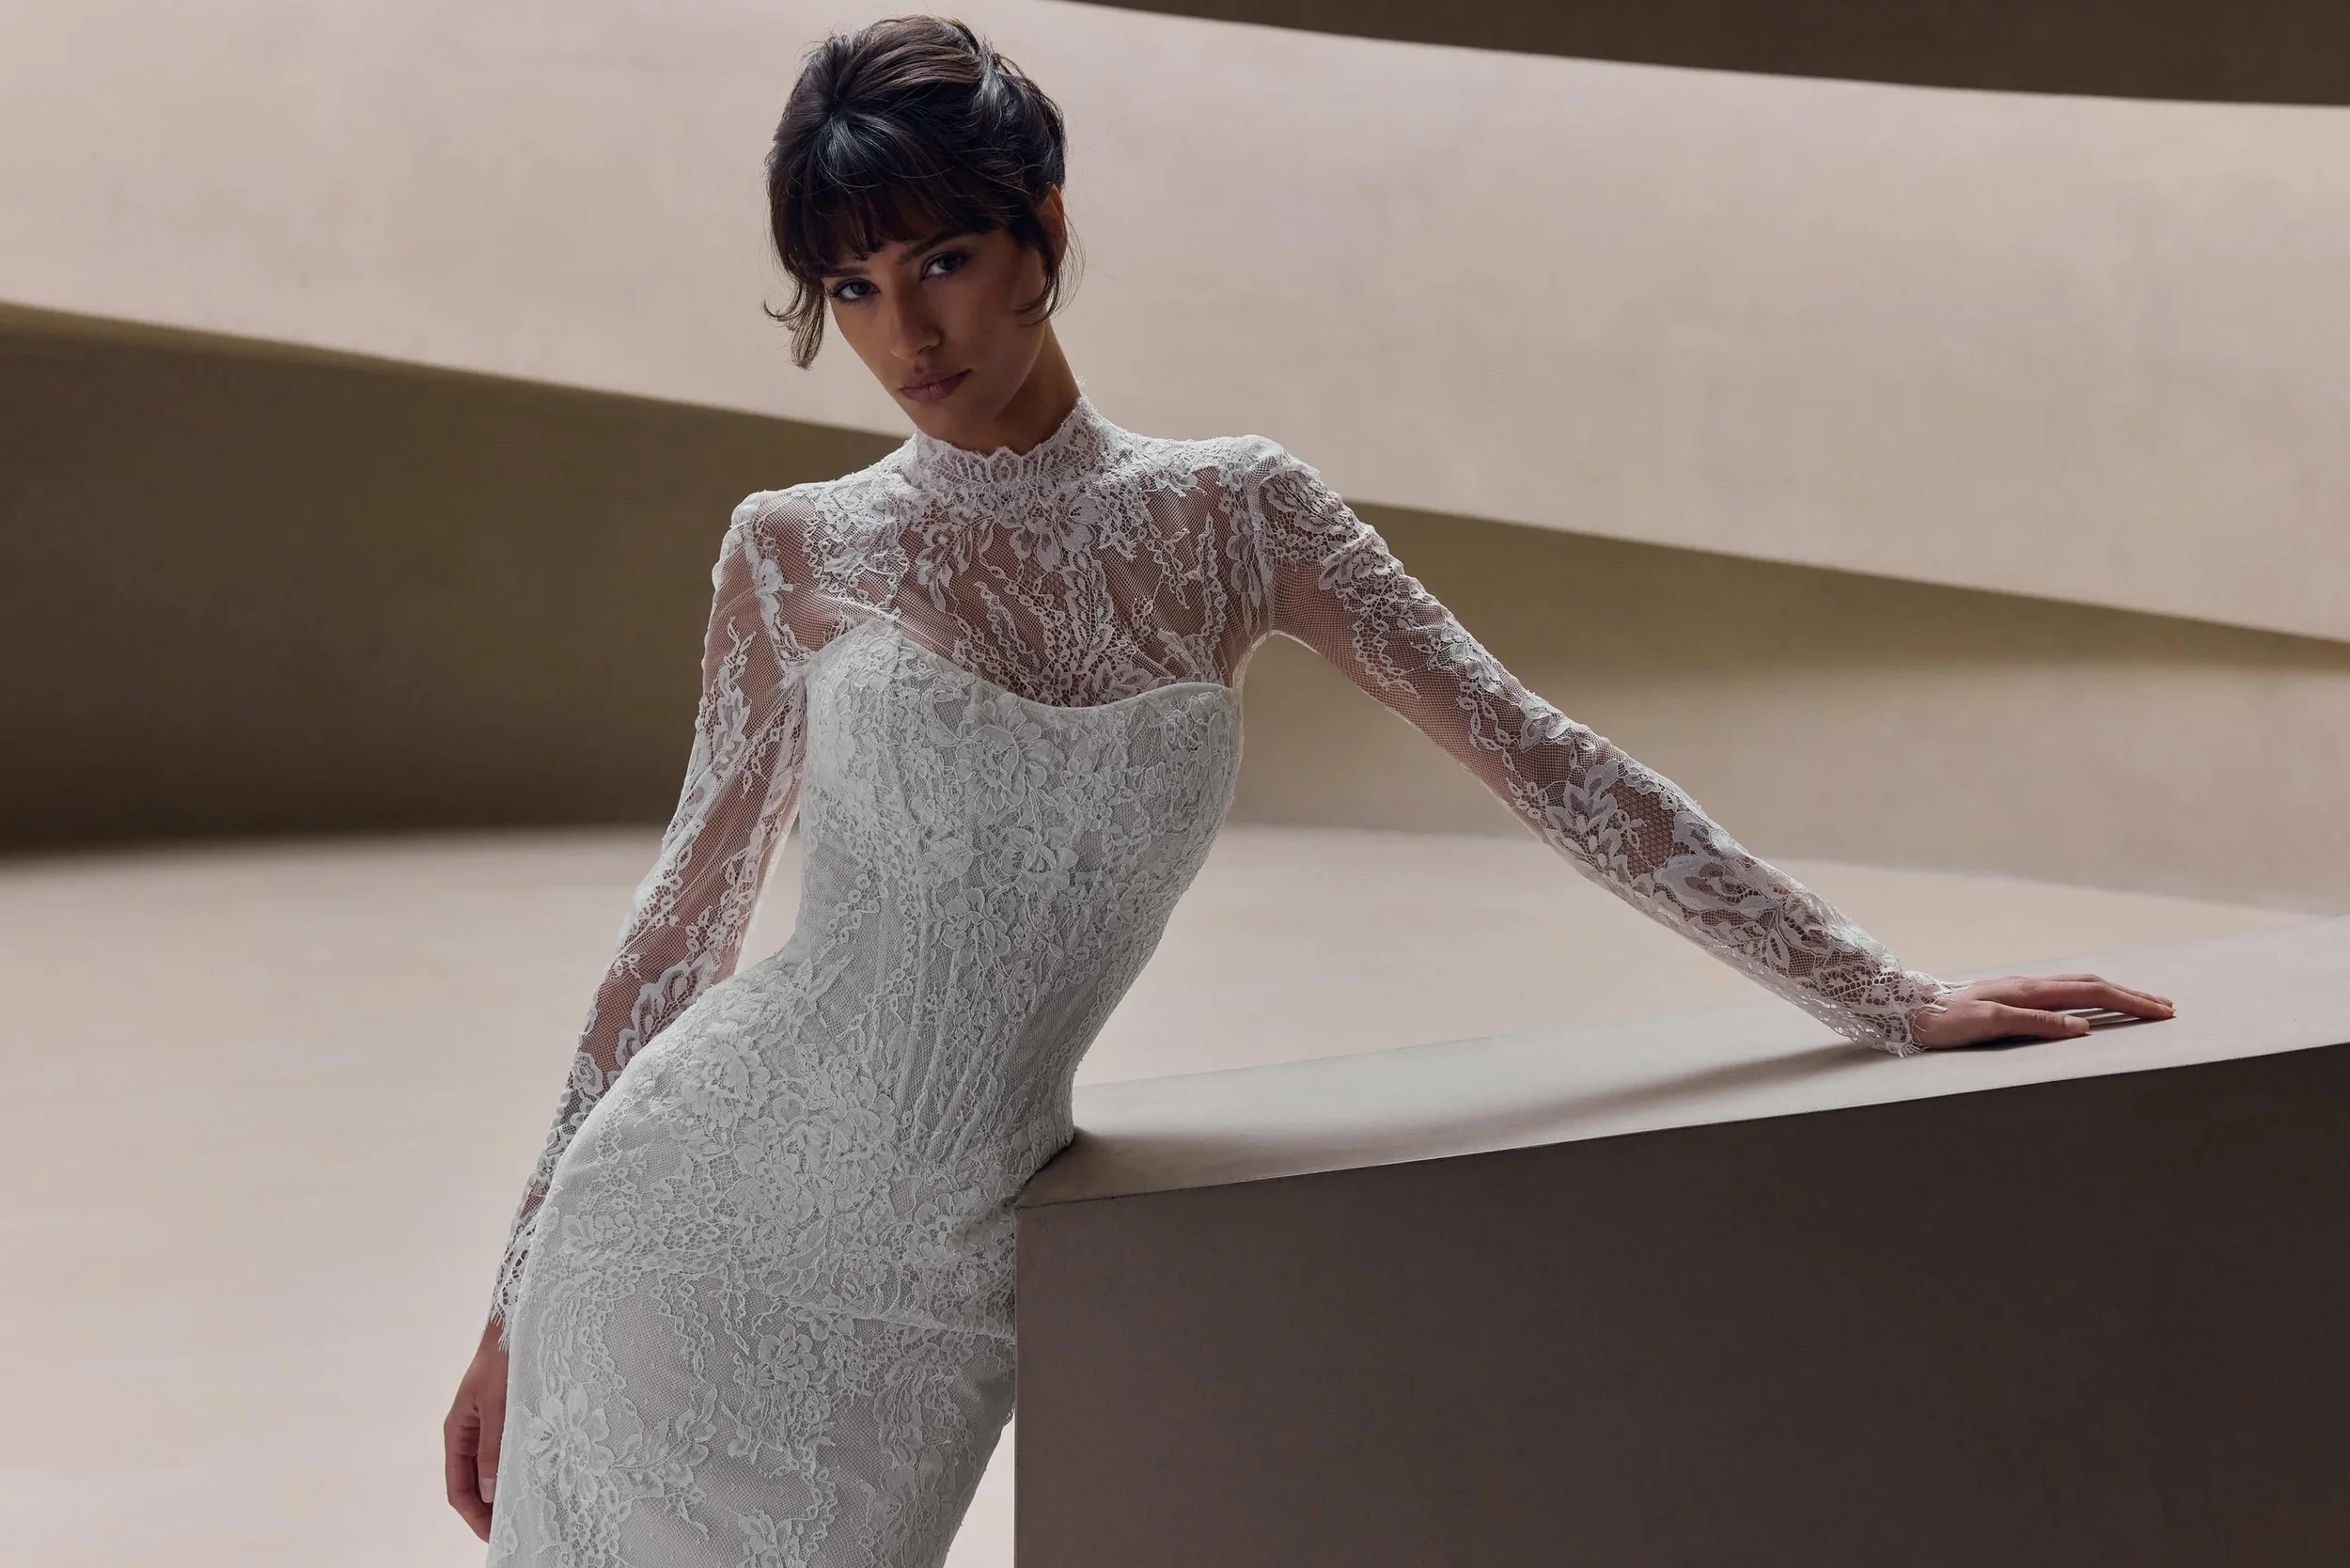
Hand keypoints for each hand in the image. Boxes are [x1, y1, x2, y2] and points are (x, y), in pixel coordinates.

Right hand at [443, 1316, 508, 1541]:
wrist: (519, 1322)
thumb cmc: (504, 1358)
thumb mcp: (497, 1403)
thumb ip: (493, 1446)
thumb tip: (488, 1493)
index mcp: (458, 1432)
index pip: (458, 1489)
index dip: (474, 1516)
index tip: (494, 1536)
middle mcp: (471, 1434)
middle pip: (475, 1486)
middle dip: (491, 1511)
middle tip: (516, 1533)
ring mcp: (491, 1428)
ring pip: (494, 1472)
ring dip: (506, 1493)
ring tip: (529, 1514)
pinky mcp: (510, 1419)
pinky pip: (510, 1454)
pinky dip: (518, 1471)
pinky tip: (539, 1481)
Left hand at [1908, 973, 2174, 1049]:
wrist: (1909, 1011)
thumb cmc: (1944, 1022)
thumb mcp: (1988, 1025)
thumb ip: (2035, 1023)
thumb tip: (2083, 1027)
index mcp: (2030, 991)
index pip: (2092, 993)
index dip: (2130, 1002)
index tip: (2161, 1013)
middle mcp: (2030, 985)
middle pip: (2093, 985)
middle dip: (2132, 996)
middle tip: (2166, 1009)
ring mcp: (2022, 989)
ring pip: (2079, 986)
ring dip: (2114, 994)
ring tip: (2141, 1005)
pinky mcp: (2013, 997)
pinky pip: (2063, 994)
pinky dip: (2090, 997)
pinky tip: (2093, 1006)